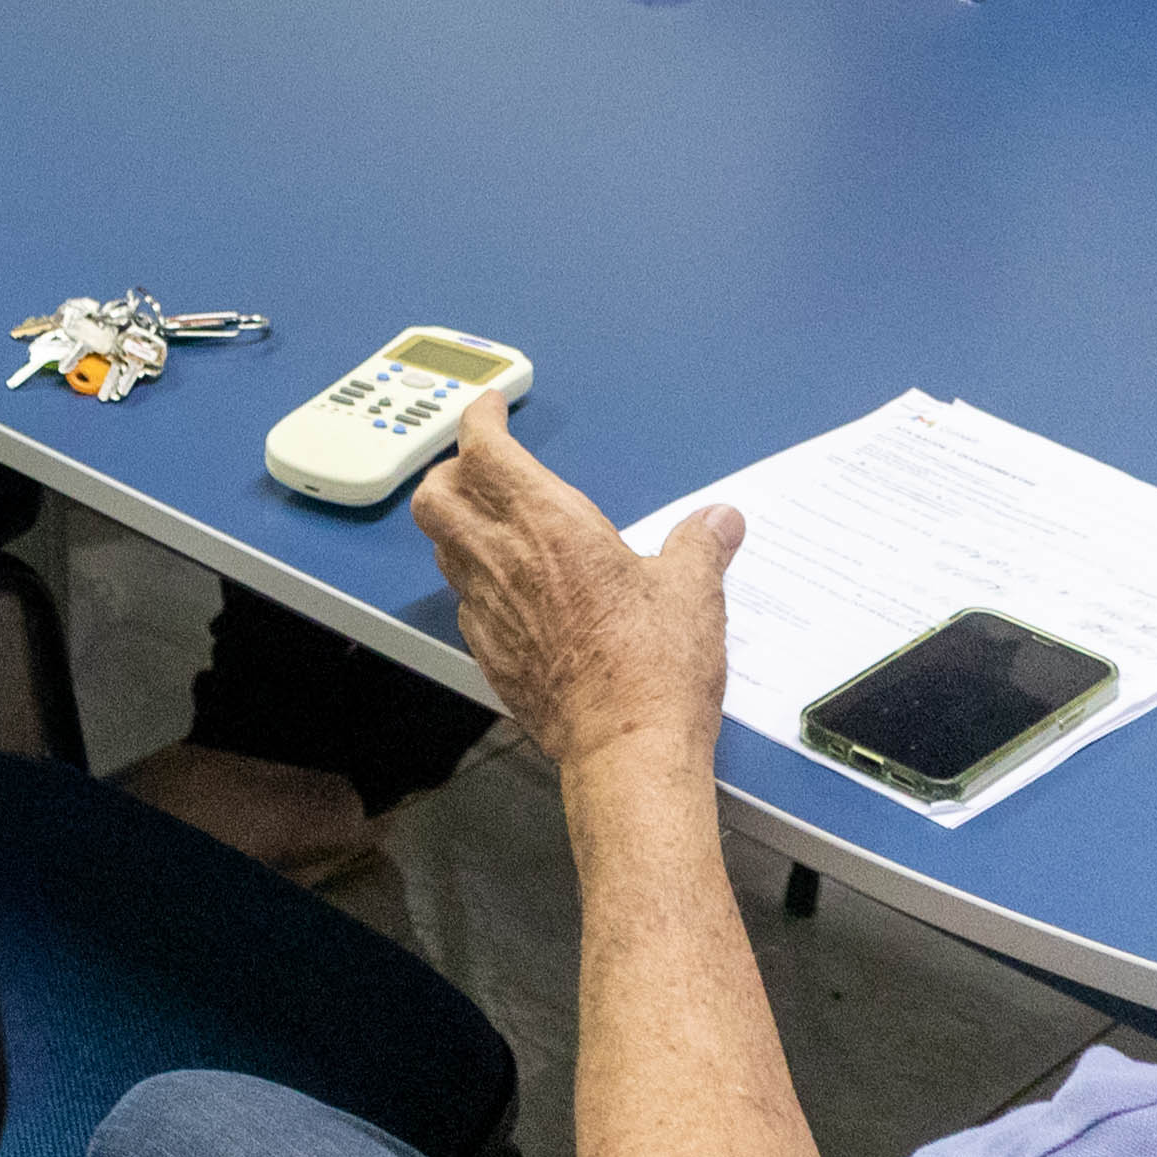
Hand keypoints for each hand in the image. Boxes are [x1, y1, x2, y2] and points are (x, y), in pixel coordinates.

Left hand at [418, 395, 739, 781]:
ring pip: (442, 548)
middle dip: (448, 471)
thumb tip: (721, 520)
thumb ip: (700, 544)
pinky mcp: (489, 654)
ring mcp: (489, 610)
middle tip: (479, 468)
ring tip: (491, 523)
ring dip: (457, 526)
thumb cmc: (655, 665)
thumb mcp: (692, 590)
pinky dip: (476, 582)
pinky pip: (465, 603)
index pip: (484, 450)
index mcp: (550, 524)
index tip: (491, 409)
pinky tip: (511, 592)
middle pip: (435, 496)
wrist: (626, 747)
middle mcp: (504, 559)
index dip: (480, 420)